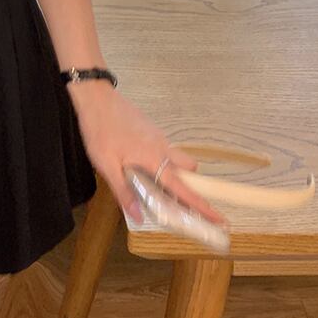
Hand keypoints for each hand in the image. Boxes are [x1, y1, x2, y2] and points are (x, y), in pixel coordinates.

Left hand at [68, 82, 226, 225]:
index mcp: (155, 159)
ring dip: (174, 173)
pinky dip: (161, 161)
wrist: (97, 98)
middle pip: (189, 171)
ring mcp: (159, 137)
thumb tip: (139, 217)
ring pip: (178, 158)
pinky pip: (165, 149)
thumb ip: (124, 192)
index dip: (202, 206)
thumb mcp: (107, 166)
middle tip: (174, 200)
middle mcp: (163, 148)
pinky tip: (139, 164)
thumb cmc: (101, 131)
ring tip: (151, 184)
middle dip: (188, 185)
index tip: (220, 219)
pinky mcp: (151, 130)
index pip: (184, 188)